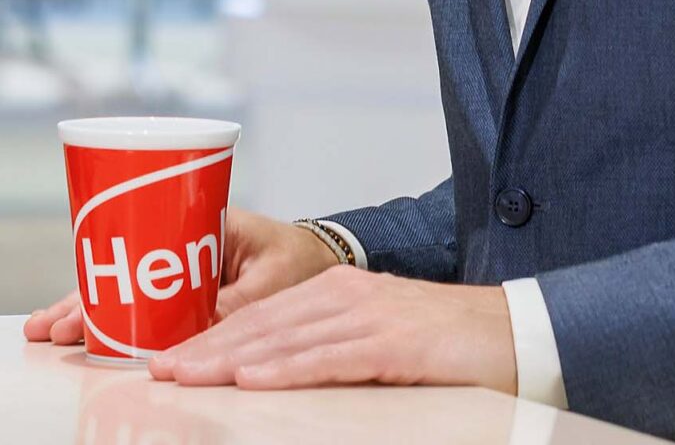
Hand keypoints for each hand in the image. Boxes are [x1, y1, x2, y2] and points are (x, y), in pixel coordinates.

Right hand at [23, 208, 336, 345]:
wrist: (325, 257)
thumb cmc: (302, 258)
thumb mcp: (274, 280)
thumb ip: (237, 305)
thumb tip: (195, 334)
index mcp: (196, 223)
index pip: (134, 251)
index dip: (98, 282)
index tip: (74, 309)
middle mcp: (178, 244)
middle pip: (116, 272)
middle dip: (79, 300)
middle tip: (45, 329)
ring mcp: (178, 269)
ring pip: (123, 289)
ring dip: (87, 310)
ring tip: (48, 333)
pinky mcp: (187, 291)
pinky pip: (145, 304)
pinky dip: (116, 319)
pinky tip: (86, 335)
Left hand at [147, 267, 516, 389]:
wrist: (518, 332)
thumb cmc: (445, 346)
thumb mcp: (374, 341)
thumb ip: (327, 350)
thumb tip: (268, 375)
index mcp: (336, 294)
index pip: (259, 317)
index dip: (209, 338)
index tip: (167, 360)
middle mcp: (343, 297)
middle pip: (259, 325)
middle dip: (204, 349)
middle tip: (157, 370)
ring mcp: (368, 316)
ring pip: (283, 339)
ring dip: (228, 359)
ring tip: (186, 376)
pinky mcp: (393, 342)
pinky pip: (328, 358)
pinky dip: (285, 369)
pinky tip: (252, 378)